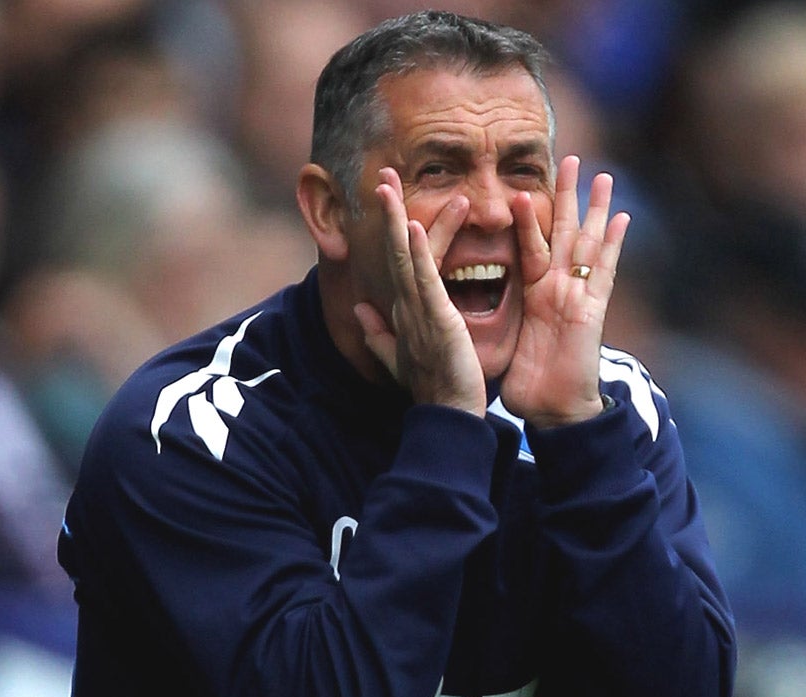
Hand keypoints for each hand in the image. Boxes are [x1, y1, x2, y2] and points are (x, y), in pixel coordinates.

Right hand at [353, 167, 487, 415]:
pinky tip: (410, 226)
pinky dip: (415, 252)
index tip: (390, 197)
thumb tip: (358, 309)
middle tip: (383, 173)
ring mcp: (416, 310)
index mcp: (403, 309)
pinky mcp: (434, 318)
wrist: (447, 413)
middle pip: (393, 249)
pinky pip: (424, 279)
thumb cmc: (430, 386)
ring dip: (395, 219)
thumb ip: (379, 333)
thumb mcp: (400, 356)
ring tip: (388, 184)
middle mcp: (404, 304)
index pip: (398, 260)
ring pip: (403, 256)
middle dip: (387, 211)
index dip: (393, 227)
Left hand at [501, 156, 629, 428]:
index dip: (529, 216)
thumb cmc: (528, 382)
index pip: (531, 244)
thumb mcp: (500, 341)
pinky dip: (613, 246)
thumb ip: (484, 321)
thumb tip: (449, 311)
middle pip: (563, 232)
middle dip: (567, 197)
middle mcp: (558, 289)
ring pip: (587, 244)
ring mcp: (577, 297)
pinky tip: (622, 219)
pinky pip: (603, 274)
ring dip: (594, 210)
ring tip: (601, 175)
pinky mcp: (591, 311)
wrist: (551, 411)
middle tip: (570, 159)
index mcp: (535, 293)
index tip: (525, 184)